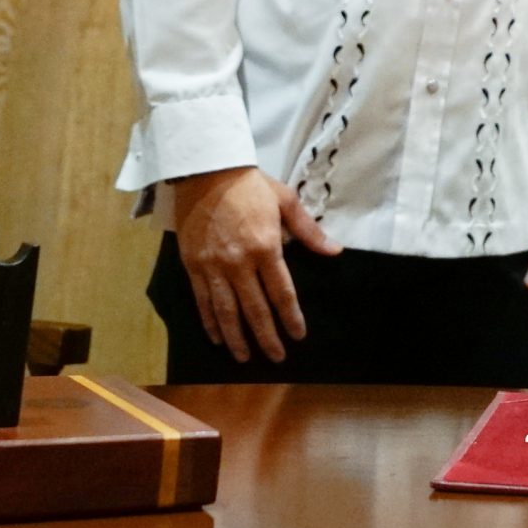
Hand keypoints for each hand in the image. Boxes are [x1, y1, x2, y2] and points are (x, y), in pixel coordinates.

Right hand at [172, 166, 339, 363]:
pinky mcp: (193, 265)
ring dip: (237, 338)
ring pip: (226, 311)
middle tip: (276, 357)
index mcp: (265, 246)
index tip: (298, 335)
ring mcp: (213, 266)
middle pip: (255, 308)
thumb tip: (334, 251)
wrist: (205, 170)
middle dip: (267, 337)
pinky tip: (218, 337)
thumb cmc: (250, 185)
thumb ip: (309, 231)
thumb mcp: (285, 201)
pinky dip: (210, 322)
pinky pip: (202, 301)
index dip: (291, 317)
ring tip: (245, 357)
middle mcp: (239, 262)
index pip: (281, 291)